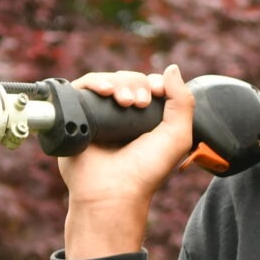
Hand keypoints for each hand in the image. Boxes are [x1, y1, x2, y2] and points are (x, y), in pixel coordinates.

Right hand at [57, 65, 199, 258]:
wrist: (112, 192)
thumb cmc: (146, 170)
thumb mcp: (177, 136)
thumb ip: (182, 101)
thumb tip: (172, 68)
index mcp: (146, 120)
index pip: (149, 86)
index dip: (154, 83)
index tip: (157, 93)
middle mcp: (122, 117)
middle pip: (129, 80)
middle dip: (137, 84)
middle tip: (139, 103)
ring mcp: (100, 116)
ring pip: (108, 81)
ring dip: (119, 84)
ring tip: (124, 102)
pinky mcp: (77, 116)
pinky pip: (83, 88)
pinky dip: (95, 83)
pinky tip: (104, 91)